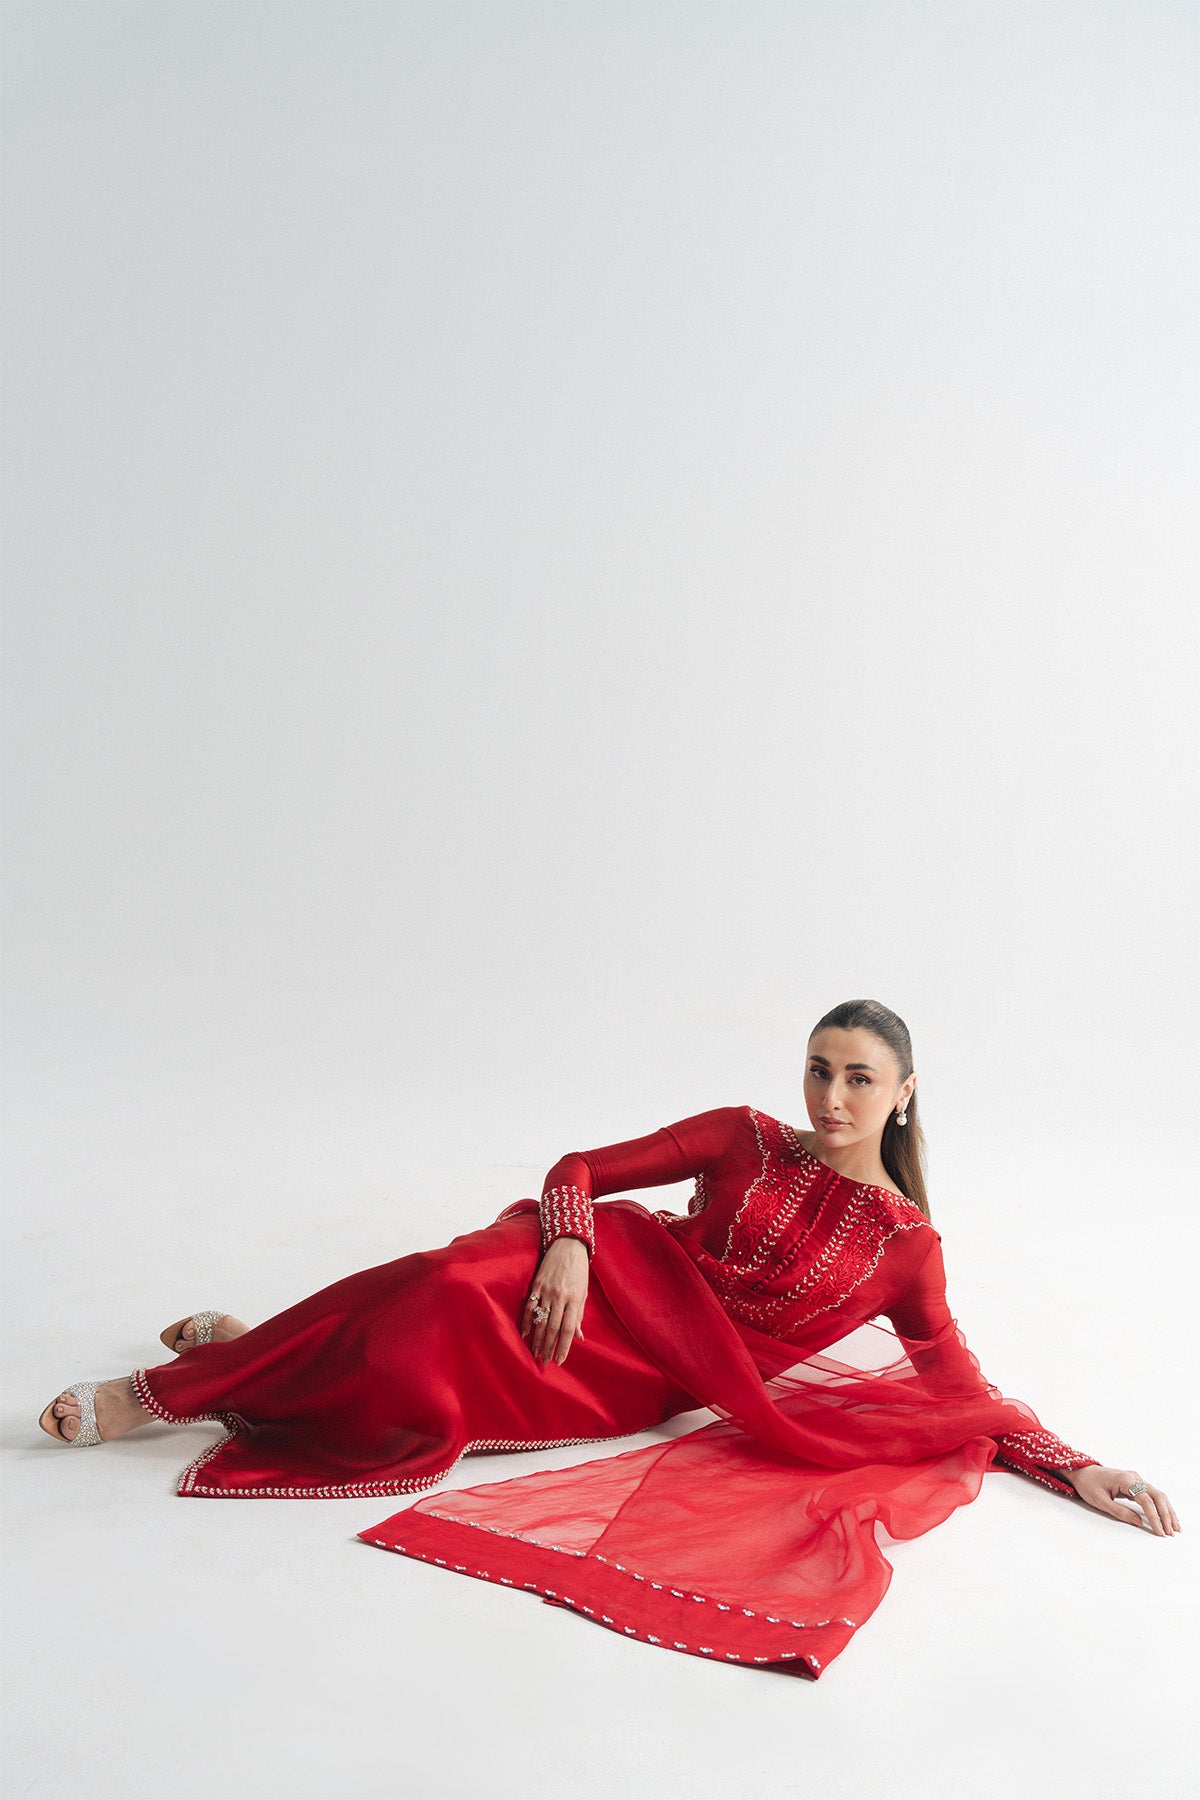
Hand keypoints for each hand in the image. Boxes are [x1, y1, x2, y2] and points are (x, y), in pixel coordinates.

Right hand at [521, 1237, 588, 1366]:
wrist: (568, 1245)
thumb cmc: (579, 1270)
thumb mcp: (583, 1292)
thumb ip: (578, 1315)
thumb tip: (578, 1337)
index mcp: (574, 1299)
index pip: (568, 1329)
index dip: (563, 1347)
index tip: (559, 1360)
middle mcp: (560, 1297)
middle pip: (552, 1328)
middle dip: (548, 1347)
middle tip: (544, 1362)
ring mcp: (546, 1291)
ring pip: (540, 1320)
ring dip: (537, 1339)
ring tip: (534, 1353)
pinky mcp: (536, 1285)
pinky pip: (529, 1307)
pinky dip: (526, 1321)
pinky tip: (525, 1334)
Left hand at [1062, 1465, 1180, 1535]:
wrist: (1081, 1472)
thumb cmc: (1088, 1485)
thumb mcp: (1101, 1502)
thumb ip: (1121, 1512)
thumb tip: (1140, 1523)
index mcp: (1125, 1480)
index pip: (1146, 1499)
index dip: (1154, 1517)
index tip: (1160, 1531)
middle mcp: (1134, 1477)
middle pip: (1157, 1495)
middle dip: (1166, 1514)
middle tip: (1171, 1532)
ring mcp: (1136, 1479)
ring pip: (1158, 1495)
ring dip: (1167, 1511)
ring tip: (1174, 1527)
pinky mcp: (1135, 1483)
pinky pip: (1152, 1495)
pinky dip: (1161, 1506)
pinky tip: (1167, 1517)